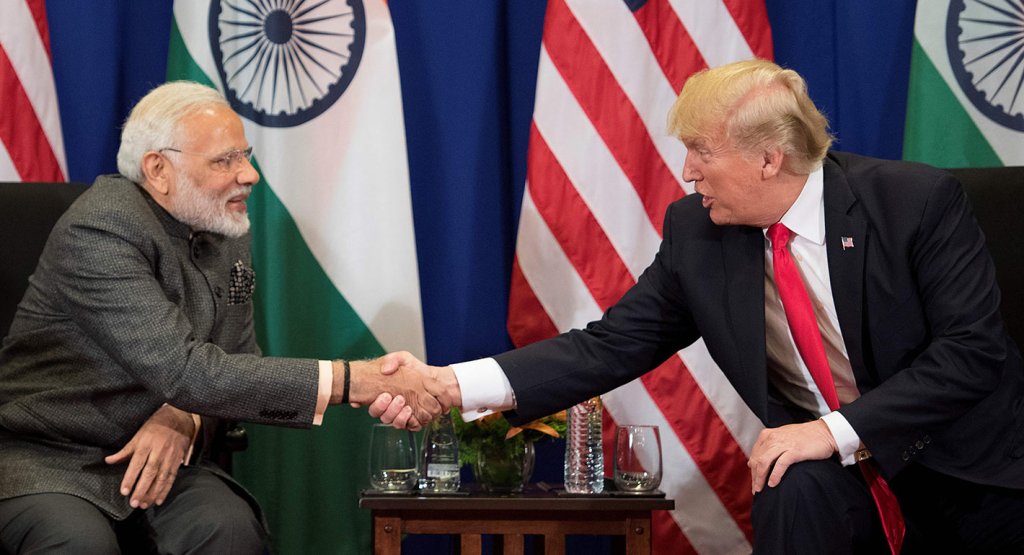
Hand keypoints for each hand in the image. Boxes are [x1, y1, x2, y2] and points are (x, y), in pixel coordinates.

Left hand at [105, 404, 194, 508]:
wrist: (180, 417)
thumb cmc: (156, 425)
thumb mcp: (139, 434)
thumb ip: (125, 451)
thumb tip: (108, 461)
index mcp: (146, 444)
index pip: (136, 464)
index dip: (130, 478)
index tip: (124, 491)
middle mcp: (158, 451)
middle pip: (150, 473)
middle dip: (142, 489)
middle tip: (134, 503)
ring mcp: (170, 456)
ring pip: (161, 477)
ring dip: (153, 493)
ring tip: (145, 505)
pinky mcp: (178, 460)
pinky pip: (172, 477)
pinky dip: (166, 490)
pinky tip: (159, 500)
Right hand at [337, 352, 452, 427]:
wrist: (432, 376)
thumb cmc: (414, 368)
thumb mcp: (402, 358)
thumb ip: (393, 360)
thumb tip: (384, 370)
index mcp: (384, 394)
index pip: (374, 407)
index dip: (378, 405)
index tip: (385, 396)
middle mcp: (391, 406)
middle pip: (384, 417)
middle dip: (390, 410)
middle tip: (399, 399)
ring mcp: (402, 414)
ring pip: (396, 423)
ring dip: (400, 416)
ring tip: (407, 407)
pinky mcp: (414, 420)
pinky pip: (411, 426)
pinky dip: (412, 422)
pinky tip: (413, 413)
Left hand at [747, 420, 837, 493]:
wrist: (824, 432)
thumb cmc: (804, 437)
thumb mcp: (782, 438)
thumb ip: (768, 448)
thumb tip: (753, 462)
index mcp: (768, 435)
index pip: (754, 455)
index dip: (752, 470)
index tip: (754, 481)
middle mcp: (773, 438)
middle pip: (757, 460)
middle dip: (754, 476)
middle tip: (755, 489)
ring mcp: (783, 444)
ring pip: (764, 462)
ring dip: (760, 478)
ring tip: (760, 489)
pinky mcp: (794, 451)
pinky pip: (780, 464)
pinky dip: (775, 475)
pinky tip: (772, 484)